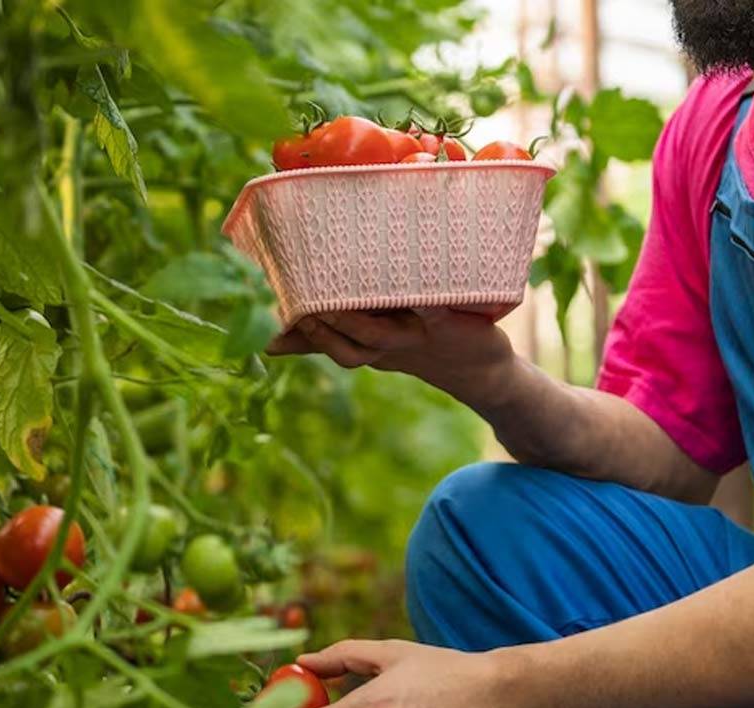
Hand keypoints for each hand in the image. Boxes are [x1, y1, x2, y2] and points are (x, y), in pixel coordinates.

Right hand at [267, 309, 514, 401]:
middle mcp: (389, 347)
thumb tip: (280, 333)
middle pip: (348, 348)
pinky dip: (422, 303)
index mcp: (370, 347)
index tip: (270, 333)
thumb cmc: (424, 343)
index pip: (328, 347)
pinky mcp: (448, 323)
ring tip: (332, 302)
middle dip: (321, 331)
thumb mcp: (378, 336)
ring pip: (377, 337)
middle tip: (298, 308)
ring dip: (353, 323)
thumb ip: (335, 330)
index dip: (301, 341)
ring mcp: (417, 336)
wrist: (482, 369)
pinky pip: (431, 311)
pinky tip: (413, 292)